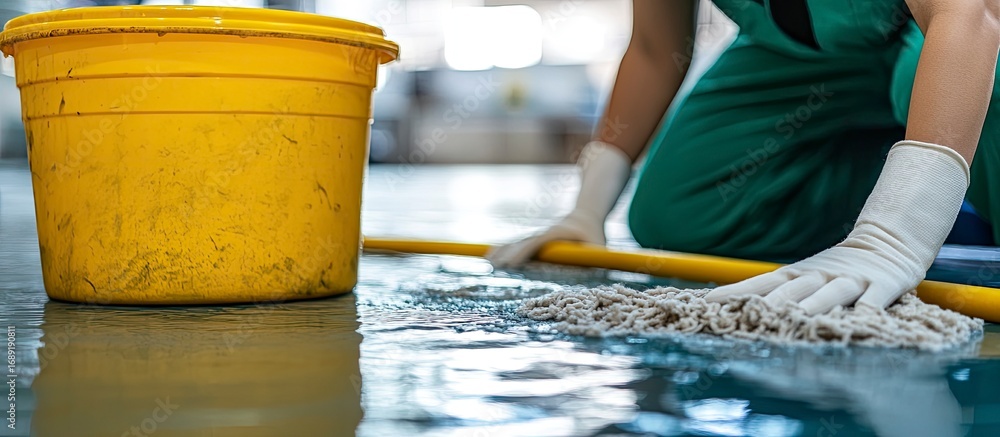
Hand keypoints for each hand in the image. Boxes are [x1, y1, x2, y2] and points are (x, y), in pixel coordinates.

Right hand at [487, 141, 631, 268]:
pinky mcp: (533, 240)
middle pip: (521, 243)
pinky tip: (490, 256)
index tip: (511, 264)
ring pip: (515, 243)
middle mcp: (543, 233)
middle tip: (494, 266)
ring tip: (487, 262)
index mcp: (557, 233)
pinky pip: (515, 245)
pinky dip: (501, 250)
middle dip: (507, 254)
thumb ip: (595, 258)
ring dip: (500, 252)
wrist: (586, 216)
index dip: (523, 252)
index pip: (537, 243)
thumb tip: (589, 270)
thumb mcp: (598, 246)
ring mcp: (536, 236)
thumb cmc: (593, 234)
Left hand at [706, 140, 969, 313]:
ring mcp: (851, 280)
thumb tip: (732, 305)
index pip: (761, 283)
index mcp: (798, 274)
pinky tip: (857, 322)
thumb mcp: (804, 275)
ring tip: (794, 320)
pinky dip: (865, 312)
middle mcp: (820, 276)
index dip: (736, 293)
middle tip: (744, 317)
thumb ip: (775, 291)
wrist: (891, 242)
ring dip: (811, 307)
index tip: (708, 303)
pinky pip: (873, 301)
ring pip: (829, 294)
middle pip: (790, 289)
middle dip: (767, 304)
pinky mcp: (883, 287)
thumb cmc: (838, 268)